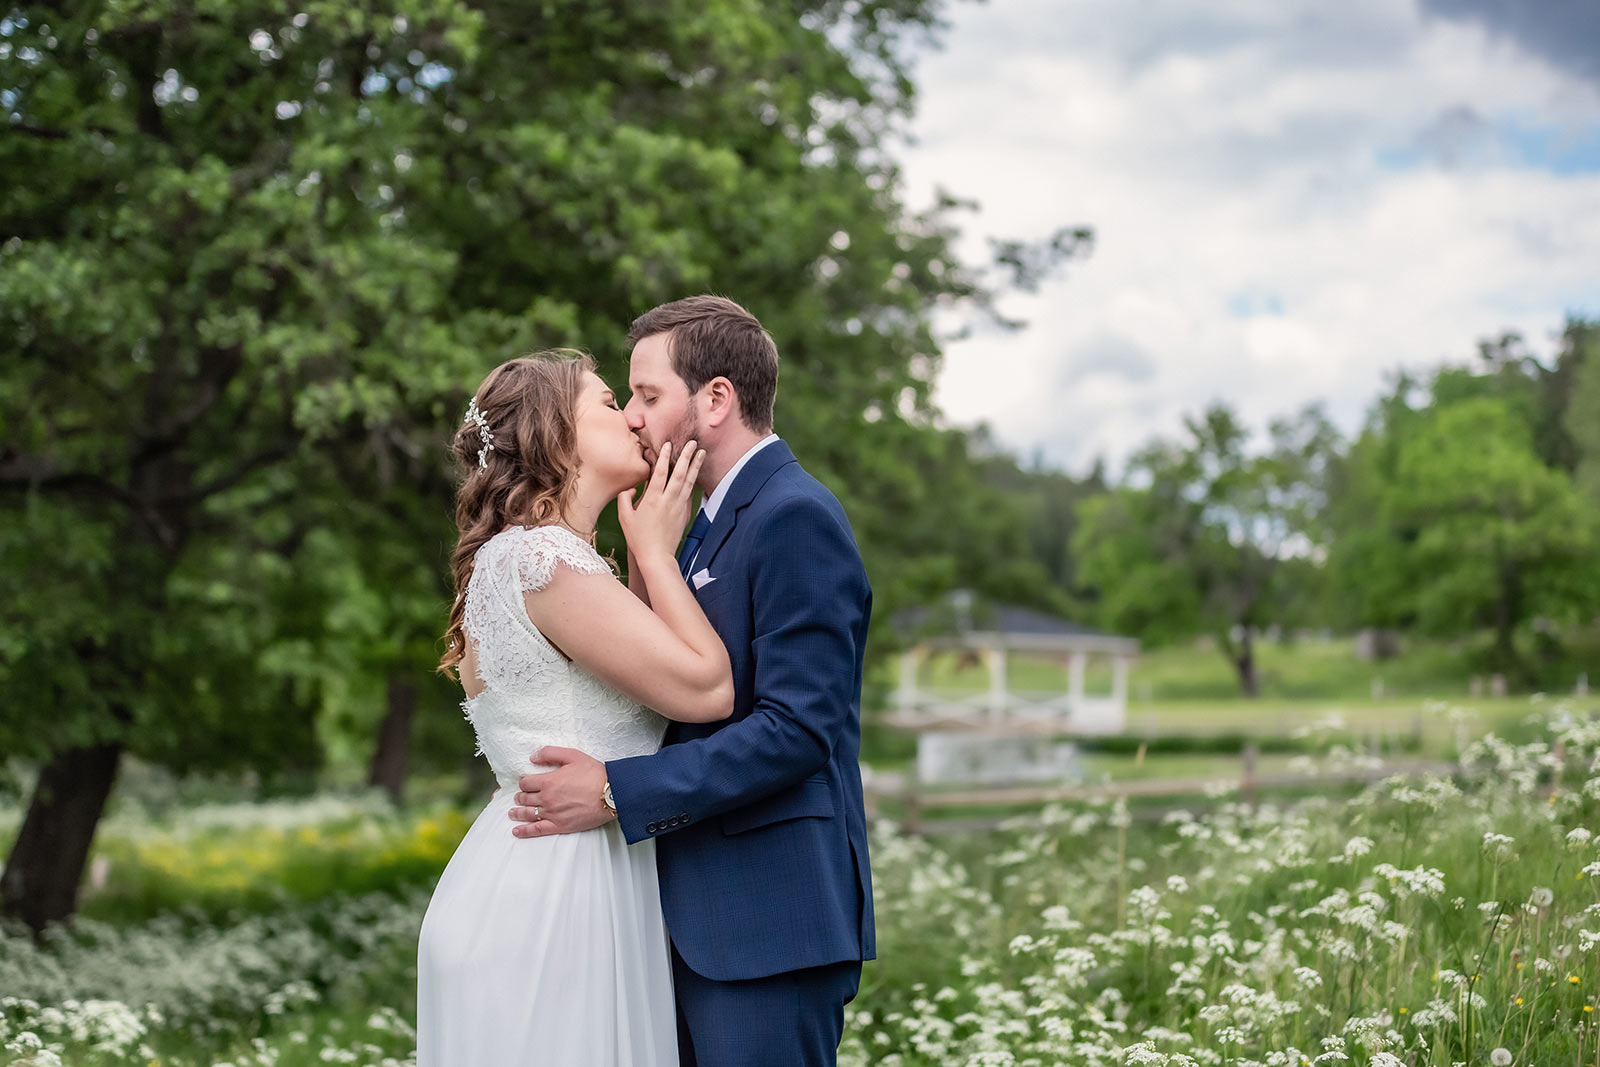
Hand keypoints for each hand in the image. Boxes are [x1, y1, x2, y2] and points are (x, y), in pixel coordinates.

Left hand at [508, 747, 611, 836]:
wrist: (611, 794)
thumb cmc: (595, 774)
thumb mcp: (573, 755)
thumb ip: (551, 753)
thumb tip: (533, 757)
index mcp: (548, 781)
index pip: (526, 782)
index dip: (524, 782)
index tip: (526, 783)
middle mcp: (547, 798)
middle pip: (525, 798)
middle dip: (520, 796)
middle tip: (519, 796)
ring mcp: (552, 814)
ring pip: (527, 813)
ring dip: (517, 812)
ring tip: (513, 812)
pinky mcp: (559, 826)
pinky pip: (536, 830)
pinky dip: (524, 831)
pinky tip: (516, 831)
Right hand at [617, 439, 705, 563]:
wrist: (657, 556)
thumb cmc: (638, 537)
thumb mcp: (624, 517)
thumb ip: (625, 498)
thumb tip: (632, 487)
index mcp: (652, 500)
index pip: (659, 473)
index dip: (663, 457)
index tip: (668, 444)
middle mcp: (668, 501)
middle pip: (680, 474)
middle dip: (686, 456)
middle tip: (692, 442)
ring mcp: (679, 507)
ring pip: (689, 482)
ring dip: (695, 466)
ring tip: (701, 452)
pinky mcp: (685, 514)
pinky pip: (690, 494)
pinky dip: (694, 481)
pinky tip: (696, 473)